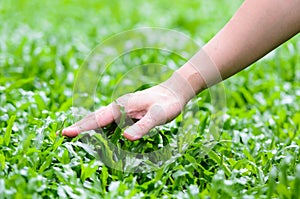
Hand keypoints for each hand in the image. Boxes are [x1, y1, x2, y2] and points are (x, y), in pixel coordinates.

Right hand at [62, 74, 192, 140]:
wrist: (173, 92)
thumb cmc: (166, 104)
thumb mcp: (158, 116)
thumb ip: (143, 127)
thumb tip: (125, 137)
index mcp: (122, 106)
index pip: (98, 119)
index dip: (83, 127)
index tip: (66, 133)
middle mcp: (118, 106)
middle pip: (94, 117)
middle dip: (79, 125)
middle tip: (63, 133)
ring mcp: (121, 108)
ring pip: (99, 118)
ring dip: (86, 125)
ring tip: (73, 133)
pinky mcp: (125, 111)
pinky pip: (107, 119)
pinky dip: (97, 125)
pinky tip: (95, 131)